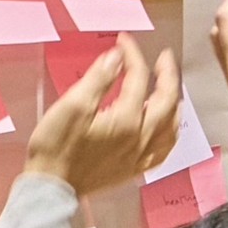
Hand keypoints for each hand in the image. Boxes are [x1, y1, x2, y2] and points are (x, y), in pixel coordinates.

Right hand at [22, 38, 179, 196]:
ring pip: (172, 125)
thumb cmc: (56, 145)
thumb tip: (117, 57)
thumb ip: (98, 79)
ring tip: (169, 87)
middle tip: (163, 57)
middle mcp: (141, 137)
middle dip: (168, 74)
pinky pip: (165, 148)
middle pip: (167, 100)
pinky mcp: (137, 168)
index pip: (138, 78)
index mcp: (126, 119)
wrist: (52, 187)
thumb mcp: (72, 106)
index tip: (124, 40)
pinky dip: (171, 131)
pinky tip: (168, 126)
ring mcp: (142, 155)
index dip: (133, 55)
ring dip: (174, 102)